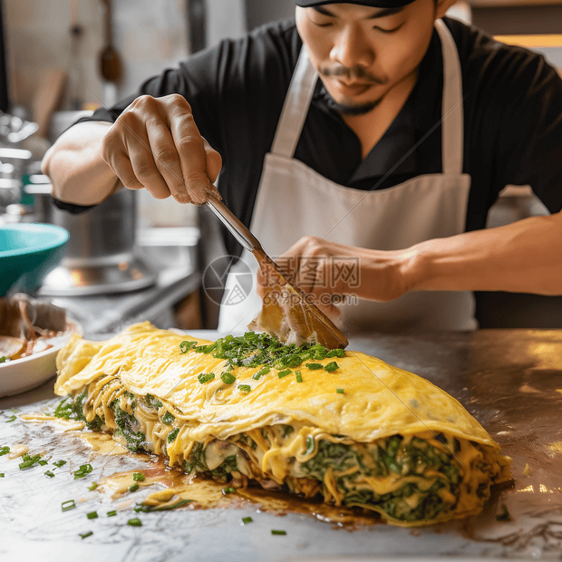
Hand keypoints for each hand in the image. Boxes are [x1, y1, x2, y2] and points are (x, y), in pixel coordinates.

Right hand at [100, 94, 221, 203]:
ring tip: (166, 191)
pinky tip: (146, 179)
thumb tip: (208, 182)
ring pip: (146, 170)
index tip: (202, 194)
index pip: (188, 143)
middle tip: (186, 199)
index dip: (196, 173)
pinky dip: (142, 187)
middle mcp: (149, 107)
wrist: (131, 138)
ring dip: (161, 190)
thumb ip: (206, 159)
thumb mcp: (191, 144)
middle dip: (179, 185)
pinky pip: (130, 177)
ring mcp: (126, 123)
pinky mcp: (110, 142)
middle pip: (167, 157)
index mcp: (176, 106)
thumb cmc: (169, 141)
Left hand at [257, 236, 413, 318]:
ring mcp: (320, 257)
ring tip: (331, 309)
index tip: (268, 303)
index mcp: (306, 246)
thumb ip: (306, 283)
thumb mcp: (328, 275)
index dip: (265, 286)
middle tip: (298, 315)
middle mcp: (310, 248)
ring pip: (297, 293)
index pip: (271, 266)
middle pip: (279, 281)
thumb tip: (280, 302)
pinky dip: (323, 309)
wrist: (395, 270)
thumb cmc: (362, 276)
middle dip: (285, 302)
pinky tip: (338, 309)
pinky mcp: (332, 270)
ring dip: (310, 309)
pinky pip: (314, 298)